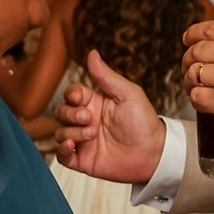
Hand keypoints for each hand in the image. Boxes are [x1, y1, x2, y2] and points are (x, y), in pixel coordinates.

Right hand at [54, 50, 168, 183]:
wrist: (153, 153)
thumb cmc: (144, 122)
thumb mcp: (127, 93)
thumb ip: (106, 76)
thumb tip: (92, 53)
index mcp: (95, 103)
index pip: (71, 94)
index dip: (71, 95)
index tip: (79, 97)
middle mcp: (86, 121)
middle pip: (61, 112)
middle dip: (70, 114)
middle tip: (89, 118)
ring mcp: (83, 141)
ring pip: (60, 132)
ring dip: (71, 132)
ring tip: (92, 134)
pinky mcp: (83, 160)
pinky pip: (62, 156)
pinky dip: (61, 150)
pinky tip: (71, 145)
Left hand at [181, 20, 213, 150]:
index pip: (210, 29)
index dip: (194, 33)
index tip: (189, 37)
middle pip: (197, 51)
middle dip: (189, 57)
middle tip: (189, 62)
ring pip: (192, 74)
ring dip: (190, 78)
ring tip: (192, 83)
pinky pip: (196, 97)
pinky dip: (195, 98)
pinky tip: (202, 100)